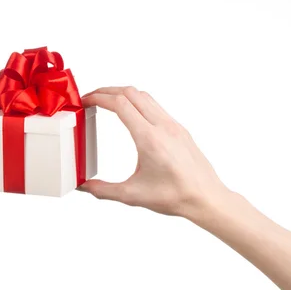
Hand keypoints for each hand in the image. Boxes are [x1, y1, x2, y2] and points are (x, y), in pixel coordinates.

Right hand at [80, 86, 230, 217]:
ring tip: (108, 103)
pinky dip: (138, 103)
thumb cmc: (176, 196)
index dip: (98, 98)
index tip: (86, 101)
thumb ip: (103, 190)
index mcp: (149, 139)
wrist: (206, 198)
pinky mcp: (180, 129)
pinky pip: (156, 106)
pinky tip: (131, 115)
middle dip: (107, 91)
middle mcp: (163, 127)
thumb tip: (84, 187)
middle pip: (131, 92)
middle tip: (92, 98)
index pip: (120, 104)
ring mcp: (173, 126)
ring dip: (123, 94)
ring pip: (145, 96)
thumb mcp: (132, 195)